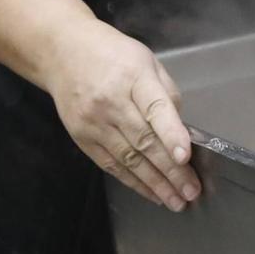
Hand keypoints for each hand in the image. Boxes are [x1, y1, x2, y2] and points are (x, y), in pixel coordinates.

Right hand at [45, 19, 200, 211]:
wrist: (62, 52)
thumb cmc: (111, 54)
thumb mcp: (147, 60)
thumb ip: (166, 94)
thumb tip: (181, 131)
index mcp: (133, 77)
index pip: (155, 107)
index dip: (171, 133)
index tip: (185, 156)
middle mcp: (111, 102)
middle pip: (144, 141)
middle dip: (171, 170)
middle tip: (192, 190)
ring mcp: (94, 123)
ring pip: (129, 159)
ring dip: (155, 184)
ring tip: (176, 201)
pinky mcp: (82, 138)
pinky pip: (111, 165)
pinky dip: (134, 182)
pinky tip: (152, 193)